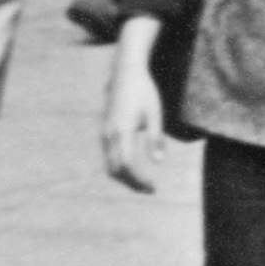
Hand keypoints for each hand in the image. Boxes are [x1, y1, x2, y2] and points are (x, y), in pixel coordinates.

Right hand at [99, 41, 169, 191]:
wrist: (125, 75)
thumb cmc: (144, 93)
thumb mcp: (155, 114)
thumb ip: (155, 138)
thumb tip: (159, 162)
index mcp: (122, 131)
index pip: (127, 165)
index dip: (139, 179)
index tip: (154, 187)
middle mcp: (109, 136)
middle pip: (116, 170)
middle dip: (132, 183)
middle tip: (150, 190)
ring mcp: (105, 135)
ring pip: (110, 165)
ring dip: (126, 178)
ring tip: (145, 184)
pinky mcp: (106, 133)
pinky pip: (110, 157)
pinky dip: (121, 168)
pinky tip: (136, 171)